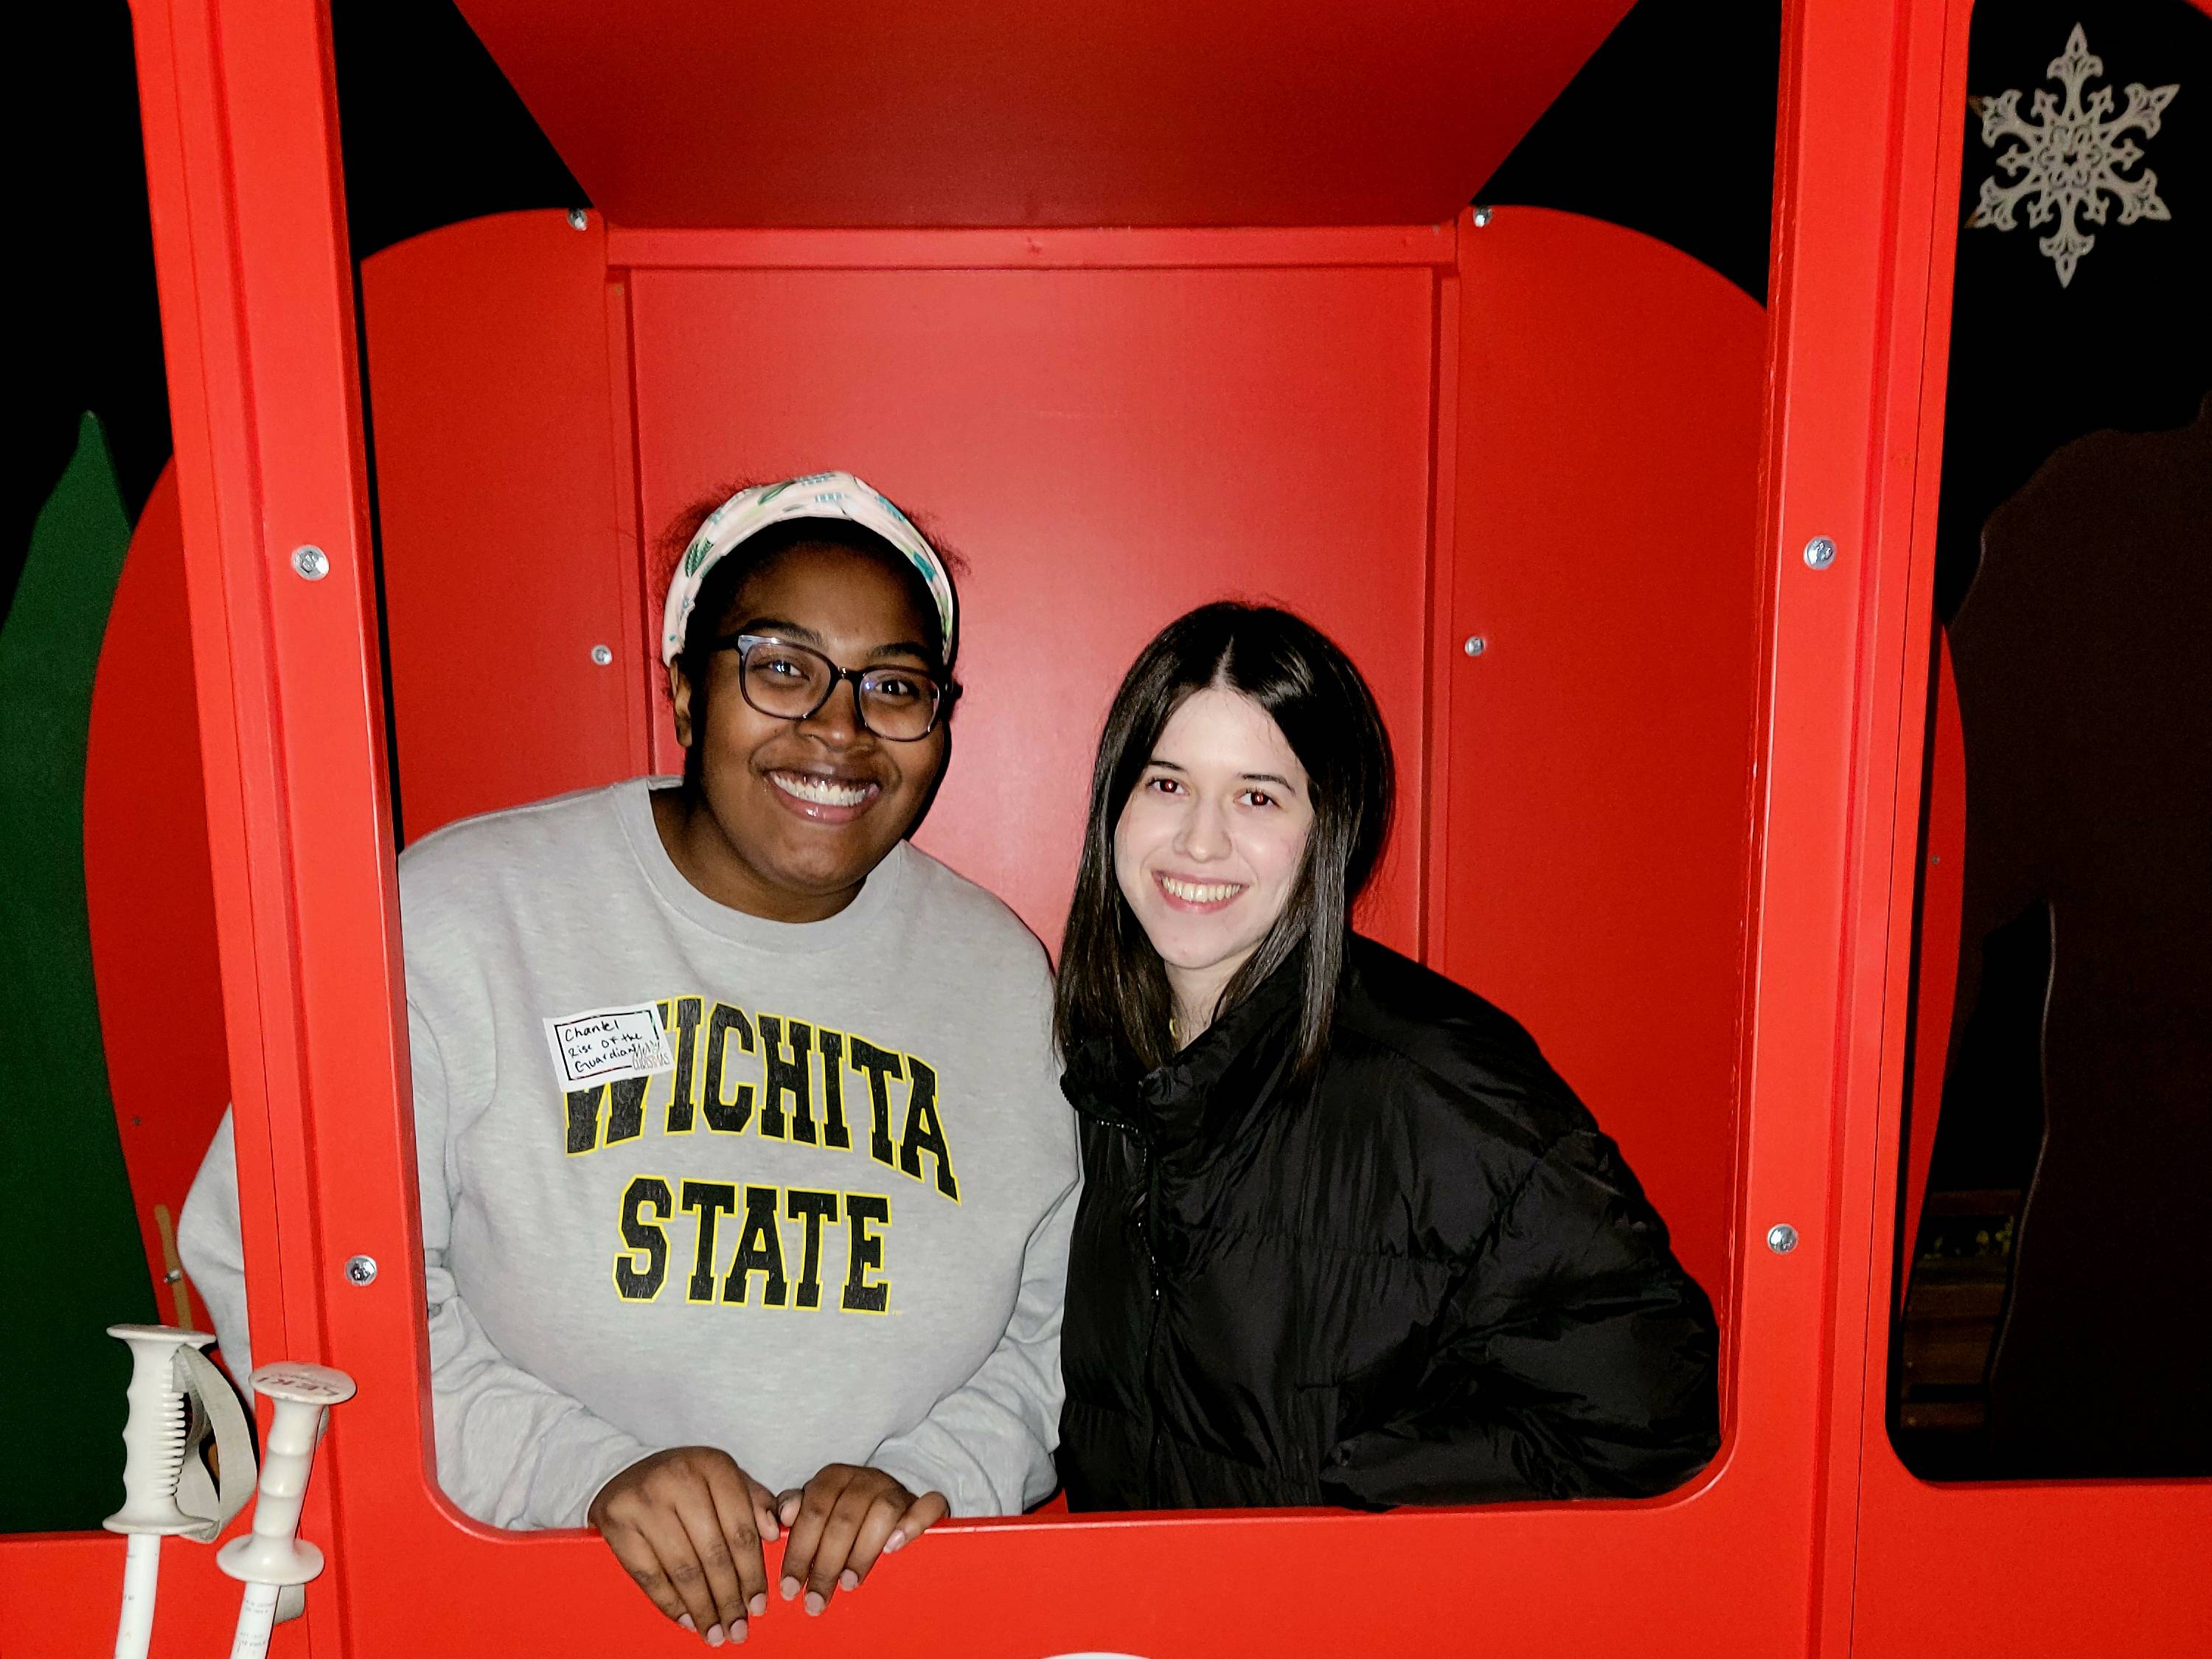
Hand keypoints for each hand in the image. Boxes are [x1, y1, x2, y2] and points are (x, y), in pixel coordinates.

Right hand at [589, 1447, 781, 1644]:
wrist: (625, 1470)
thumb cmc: (685, 1481)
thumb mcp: (724, 1479)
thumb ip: (755, 1502)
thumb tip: (774, 1533)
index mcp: (714, 1465)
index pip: (741, 1531)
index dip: (752, 1574)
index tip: (759, 1604)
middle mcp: (679, 1479)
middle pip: (713, 1554)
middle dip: (728, 1600)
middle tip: (738, 1629)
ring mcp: (645, 1500)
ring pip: (682, 1569)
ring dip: (702, 1609)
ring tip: (715, 1632)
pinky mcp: (617, 1521)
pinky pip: (649, 1575)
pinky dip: (670, 1604)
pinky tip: (687, 1620)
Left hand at [774, 1464, 948, 1614]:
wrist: (889, 1508)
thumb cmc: (843, 1520)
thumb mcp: (815, 1513)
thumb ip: (794, 1512)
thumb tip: (781, 1519)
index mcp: (832, 1478)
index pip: (812, 1512)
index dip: (799, 1552)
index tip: (789, 1588)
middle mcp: (864, 1479)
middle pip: (843, 1519)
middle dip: (825, 1565)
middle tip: (814, 1601)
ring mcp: (896, 1489)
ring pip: (882, 1512)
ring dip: (863, 1552)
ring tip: (848, 1583)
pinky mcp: (925, 1502)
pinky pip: (928, 1505)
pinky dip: (912, 1524)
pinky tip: (895, 1547)